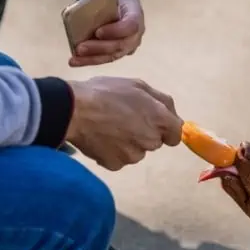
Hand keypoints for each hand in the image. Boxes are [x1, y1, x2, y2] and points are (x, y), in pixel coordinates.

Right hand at [65, 77, 181, 170]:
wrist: (74, 110)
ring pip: (137, 152)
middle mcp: (150, 140)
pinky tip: (101, 138)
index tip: (153, 124)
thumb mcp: (138, 85)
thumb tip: (173, 116)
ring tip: (109, 127)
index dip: (166, 130)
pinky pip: (119, 159)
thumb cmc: (105, 92)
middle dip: (144, 133)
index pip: (175, 136)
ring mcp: (133, 155)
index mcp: (159, 119)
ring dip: (128, 143)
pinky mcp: (116, 164)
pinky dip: (113, 151)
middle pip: (154, 143)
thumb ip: (162, 101)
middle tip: (124, 119)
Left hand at [69, 0, 144, 66]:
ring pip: (112, 56)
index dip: (115, 31)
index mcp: (136, 14)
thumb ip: (99, 3)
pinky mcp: (118, 52)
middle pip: (120, 45)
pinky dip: (88, 60)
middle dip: (99, 48)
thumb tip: (77, 13)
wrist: (121, 2)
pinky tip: (74, 61)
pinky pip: (104, 58)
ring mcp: (128, 46)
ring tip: (74, 59)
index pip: (131, 26)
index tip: (98, 32)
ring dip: (92, 59)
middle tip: (79, 48)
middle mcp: (136, 34)